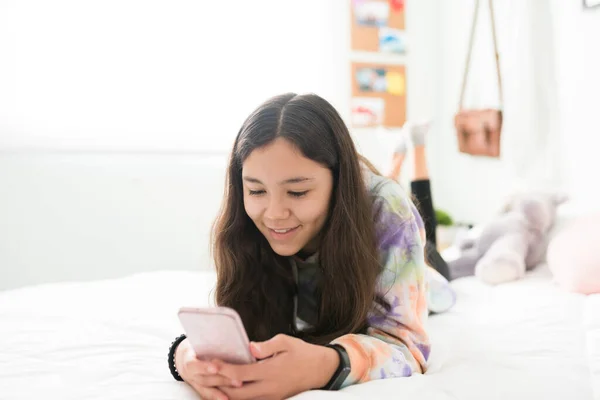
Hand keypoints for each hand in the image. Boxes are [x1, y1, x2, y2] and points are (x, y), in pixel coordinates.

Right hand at [175, 338, 241, 399]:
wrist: (185, 357)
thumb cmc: (196, 346)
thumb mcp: (197, 341)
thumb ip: (209, 340)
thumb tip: (225, 331)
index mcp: (188, 361)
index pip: (195, 365)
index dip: (205, 367)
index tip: (216, 368)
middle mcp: (191, 375)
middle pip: (207, 379)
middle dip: (222, 379)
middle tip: (238, 379)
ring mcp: (196, 384)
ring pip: (210, 388)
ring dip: (225, 387)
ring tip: (239, 385)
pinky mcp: (202, 390)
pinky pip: (209, 394)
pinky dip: (218, 396)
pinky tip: (228, 398)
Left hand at [214, 334, 339, 399]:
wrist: (320, 370)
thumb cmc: (302, 352)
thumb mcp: (286, 342)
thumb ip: (266, 346)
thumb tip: (249, 347)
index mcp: (270, 371)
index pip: (241, 372)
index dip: (224, 369)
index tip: (210, 363)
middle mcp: (269, 388)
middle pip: (236, 392)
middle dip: (218, 385)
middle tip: (203, 376)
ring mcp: (271, 396)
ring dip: (224, 394)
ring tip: (209, 385)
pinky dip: (236, 398)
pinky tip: (226, 391)